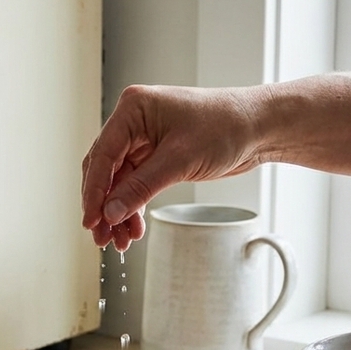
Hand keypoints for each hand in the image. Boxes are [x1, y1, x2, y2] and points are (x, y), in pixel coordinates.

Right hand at [81, 84, 265, 250]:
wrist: (259, 127)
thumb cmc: (226, 126)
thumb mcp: (180, 159)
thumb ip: (141, 187)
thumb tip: (110, 212)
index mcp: (134, 109)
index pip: (103, 154)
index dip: (94, 191)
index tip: (91, 220)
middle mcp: (135, 122)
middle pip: (105, 170)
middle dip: (104, 206)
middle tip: (101, 236)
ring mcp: (144, 140)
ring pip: (119, 182)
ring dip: (118, 211)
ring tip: (119, 240)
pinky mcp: (157, 156)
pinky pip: (136, 185)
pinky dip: (134, 206)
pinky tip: (134, 227)